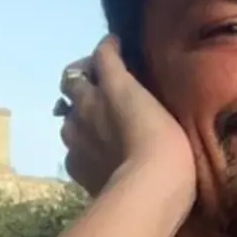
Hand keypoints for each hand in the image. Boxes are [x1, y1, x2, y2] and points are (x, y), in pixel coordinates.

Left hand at [56, 37, 194, 198]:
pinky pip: (72, 149)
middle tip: (99, 84)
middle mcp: (87, 104)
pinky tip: (99, 156)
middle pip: (71, 79)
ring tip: (97, 124)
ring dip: (80, 114)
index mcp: (113, 85)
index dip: (108, 48)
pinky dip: (83, 147)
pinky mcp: (73, 163)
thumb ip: (145, 96)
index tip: (116, 46)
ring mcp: (74, 135)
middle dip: (83, 77)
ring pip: (67, 116)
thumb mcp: (164, 110)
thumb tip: (136, 87)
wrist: (148, 189)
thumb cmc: (169, 145)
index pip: (103, 54)